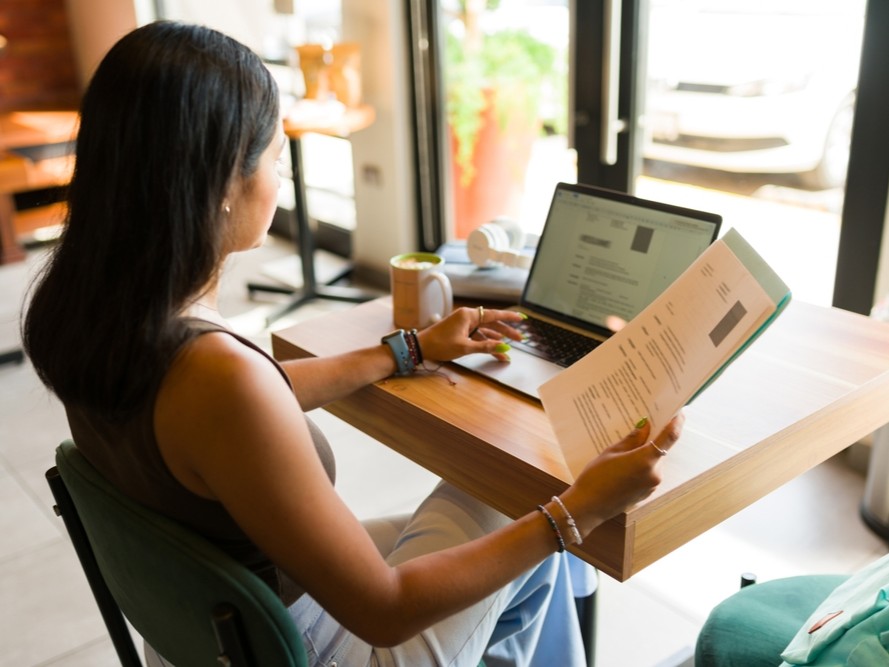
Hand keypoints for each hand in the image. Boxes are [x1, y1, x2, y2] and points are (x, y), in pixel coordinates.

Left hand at [415, 306, 524, 362]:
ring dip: (497, 339)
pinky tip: (496, 347)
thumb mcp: (465, 347)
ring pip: (485, 330)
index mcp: (469, 315)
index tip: (521, 318)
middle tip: (519, 338)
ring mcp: (464, 324)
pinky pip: (477, 335)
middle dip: (506, 331)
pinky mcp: (460, 332)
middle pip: (491, 323)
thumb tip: (503, 348)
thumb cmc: (440, 344)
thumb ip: (485, 347)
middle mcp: (467, 317)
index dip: (509, 318)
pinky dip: (486, 342)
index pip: (494, 315)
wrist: (421, 347)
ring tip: (509, 347)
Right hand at [559, 413, 683, 535]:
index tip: (679, 412)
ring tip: (628, 446)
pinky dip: (642, 464)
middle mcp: (654, 474)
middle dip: (654, 438)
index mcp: (646, 460)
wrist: (588, 506)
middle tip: (644, 426)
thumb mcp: (611, 452)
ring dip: (646, 452)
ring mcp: (652, 485)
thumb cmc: (596, 477)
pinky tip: (626, 463)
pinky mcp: (646, 493)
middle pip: (661, 449)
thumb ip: (632, 439)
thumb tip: (645, 427)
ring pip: (654, 461)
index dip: (677, 422)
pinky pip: (649, 472)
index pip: (670, 437)